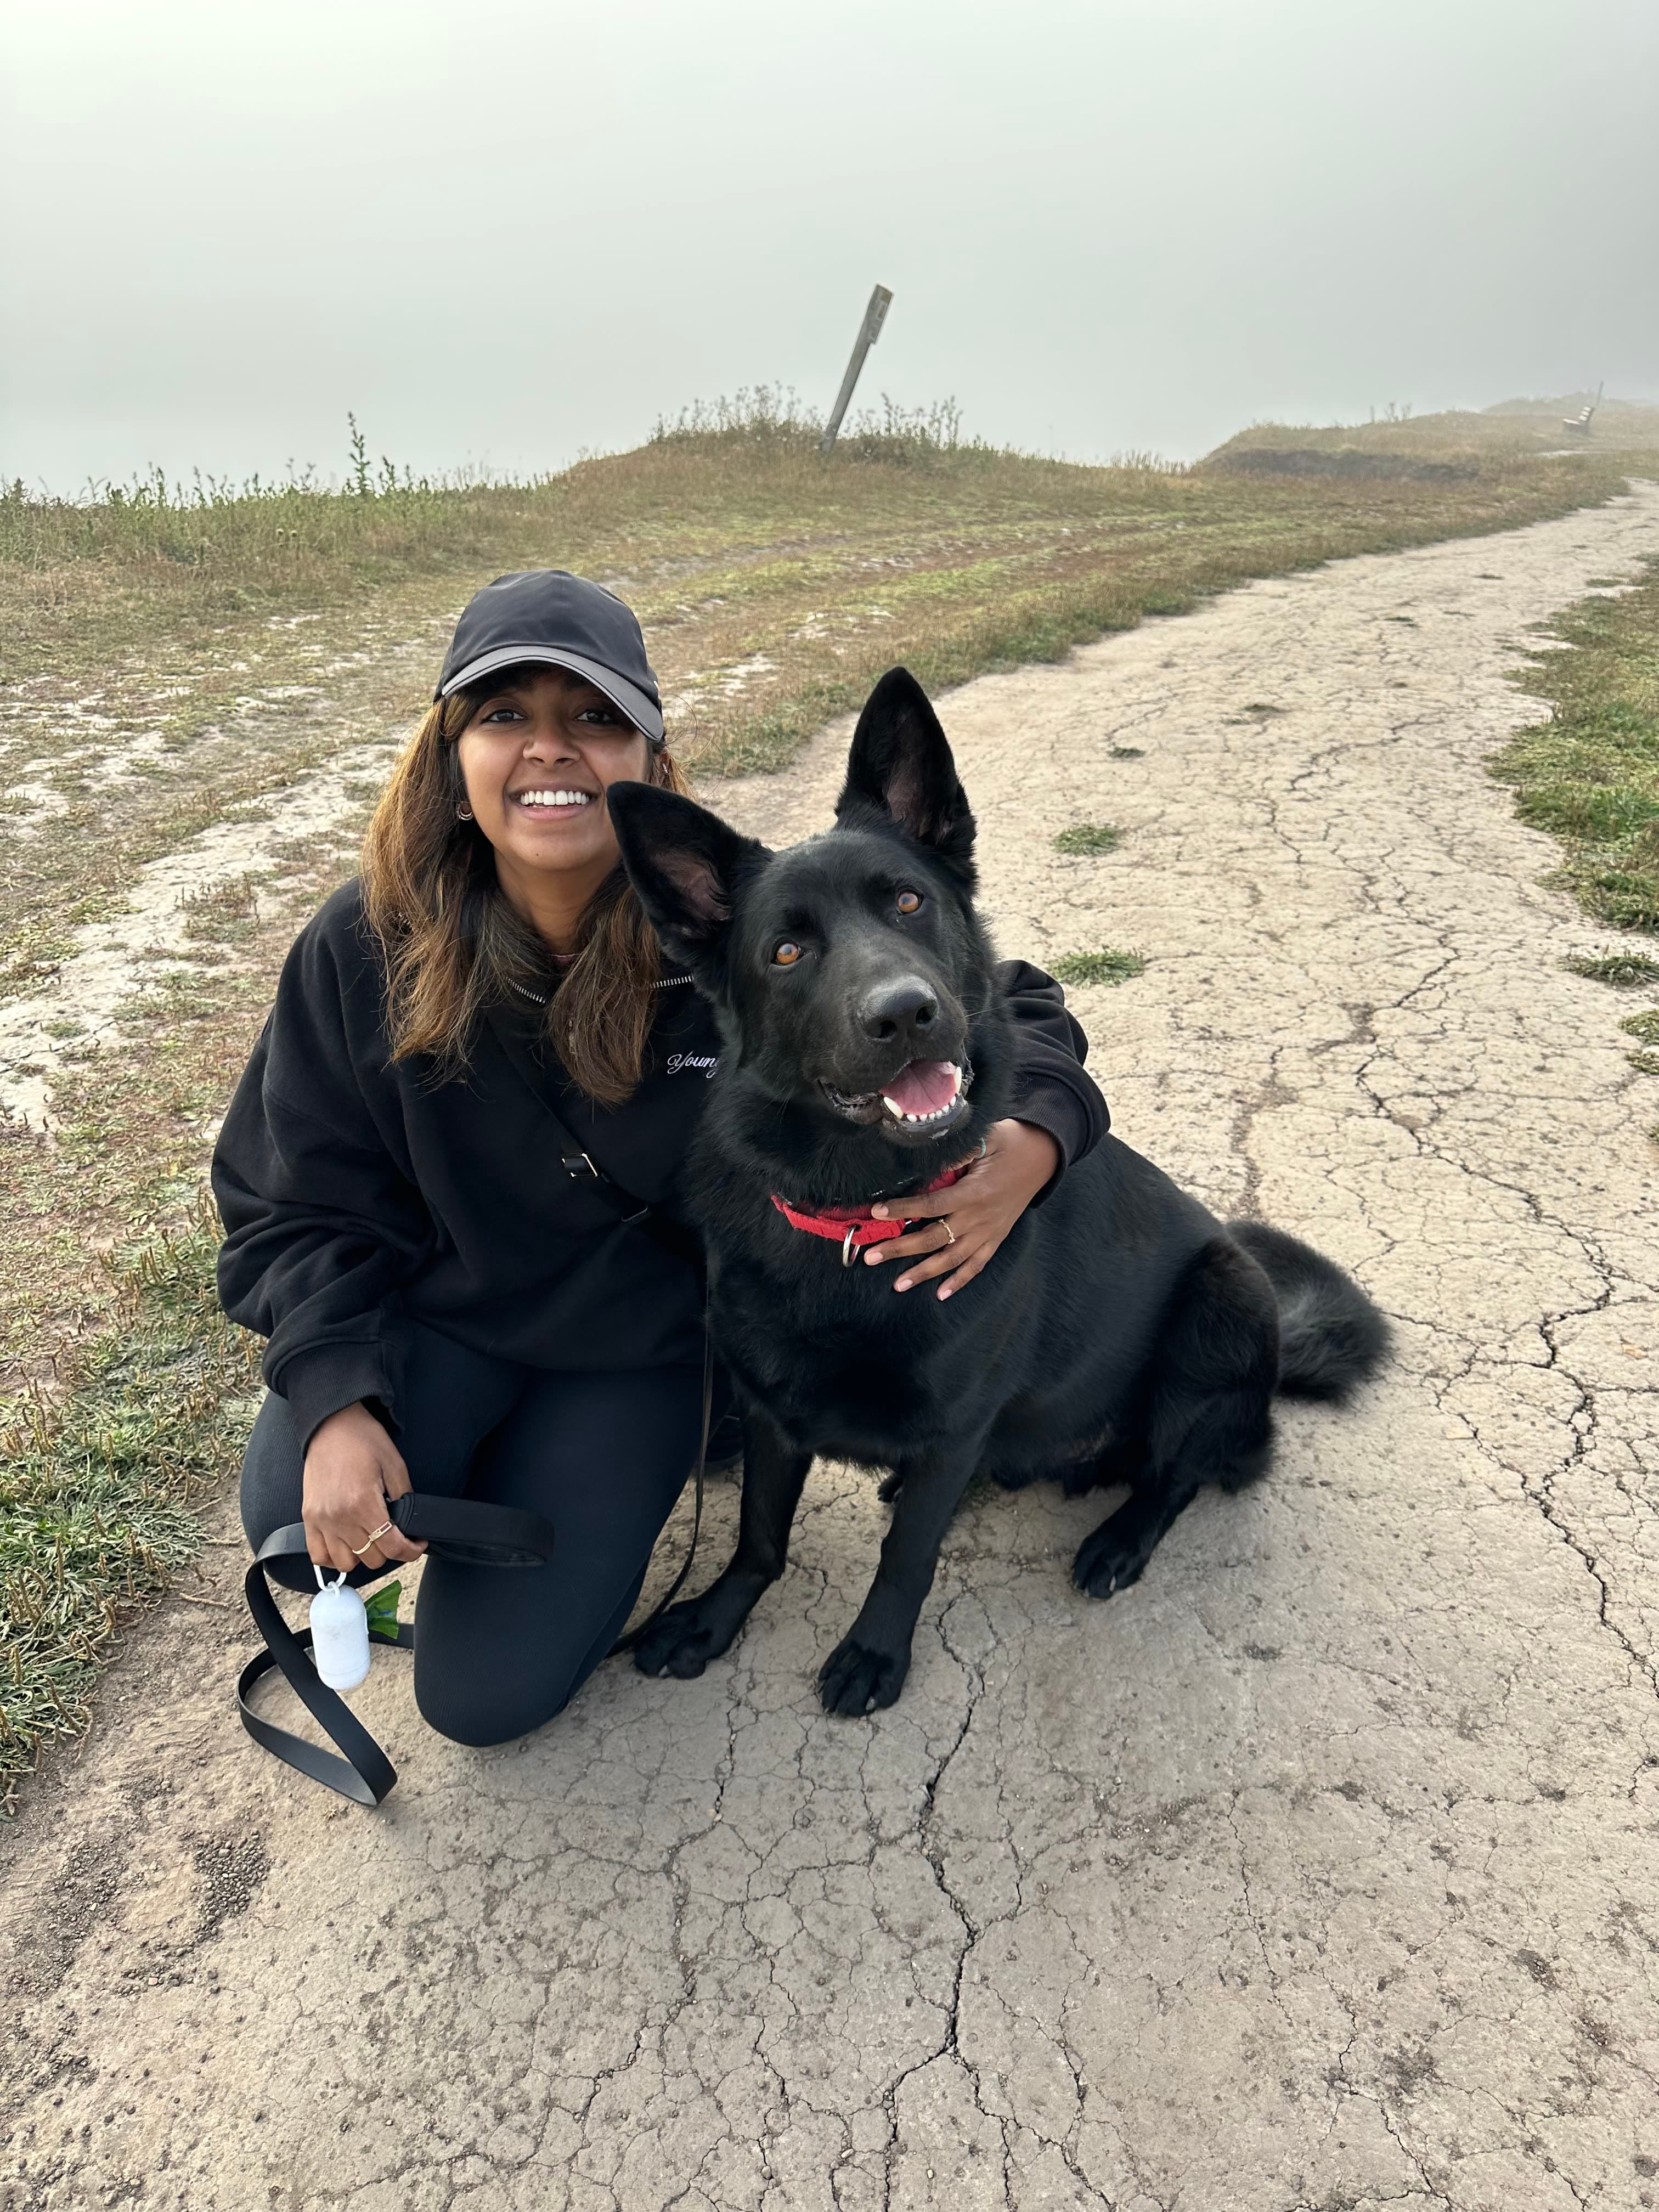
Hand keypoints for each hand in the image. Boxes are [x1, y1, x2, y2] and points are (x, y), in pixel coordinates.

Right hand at [302, 1402, 425, 1575]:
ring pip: (345, 1564)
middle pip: (371, 1559)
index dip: (411, 1551)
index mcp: (363, 1504)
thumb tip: (410, 1524)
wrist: (331, 1425)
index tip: (417, 1545)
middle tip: (395, 1535)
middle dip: (389, 1550)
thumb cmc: (364, 1440)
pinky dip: (334, 1557)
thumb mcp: (394, 1465)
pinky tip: (347, 1544)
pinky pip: (319, 1555)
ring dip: (362, 1556)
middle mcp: (339, 1517)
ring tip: (370, 1539)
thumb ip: (405, 1498)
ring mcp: (321, 1520)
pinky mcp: (308, 1518)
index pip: (392, 1546)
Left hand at [865, 1118, 1060, 1301]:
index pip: (931, 1205)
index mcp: (974, 1192)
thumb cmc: (1011, 1143)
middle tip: (872, 1256)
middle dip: (901, 1248)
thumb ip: (957, 1153)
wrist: (1044, 1157)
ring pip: (951, 1259)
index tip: (877, 1212)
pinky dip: (959, 1281)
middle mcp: (979, 1218)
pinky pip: (976, 1265)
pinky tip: (940, 1294)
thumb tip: (927, 1162)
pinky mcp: (996, 1238)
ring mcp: (988, 1232)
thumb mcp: (986, 1137)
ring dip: (923, 1273)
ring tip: (897, 1284)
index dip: (903, 1209)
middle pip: (934, 1238)